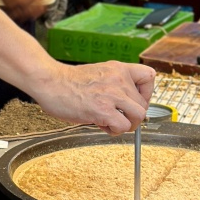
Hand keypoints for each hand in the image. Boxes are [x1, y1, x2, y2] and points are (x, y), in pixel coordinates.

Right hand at [29, 61, 155, 134]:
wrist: (49, 81)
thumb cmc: (69, 82)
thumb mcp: (99, 73)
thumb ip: (115, 84)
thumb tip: (126, 104)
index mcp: (119, 68)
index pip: (150, 76)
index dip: (145, 93)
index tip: (133, 101)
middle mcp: (119, 79)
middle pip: (143, 104)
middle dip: (132, 115)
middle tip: (117, 117)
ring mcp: (112, 94)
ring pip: (139, 116)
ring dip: (127, 124)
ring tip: (111, 123)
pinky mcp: (103, 110)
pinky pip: (123, 126)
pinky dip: (114, 130)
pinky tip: (101, 125)